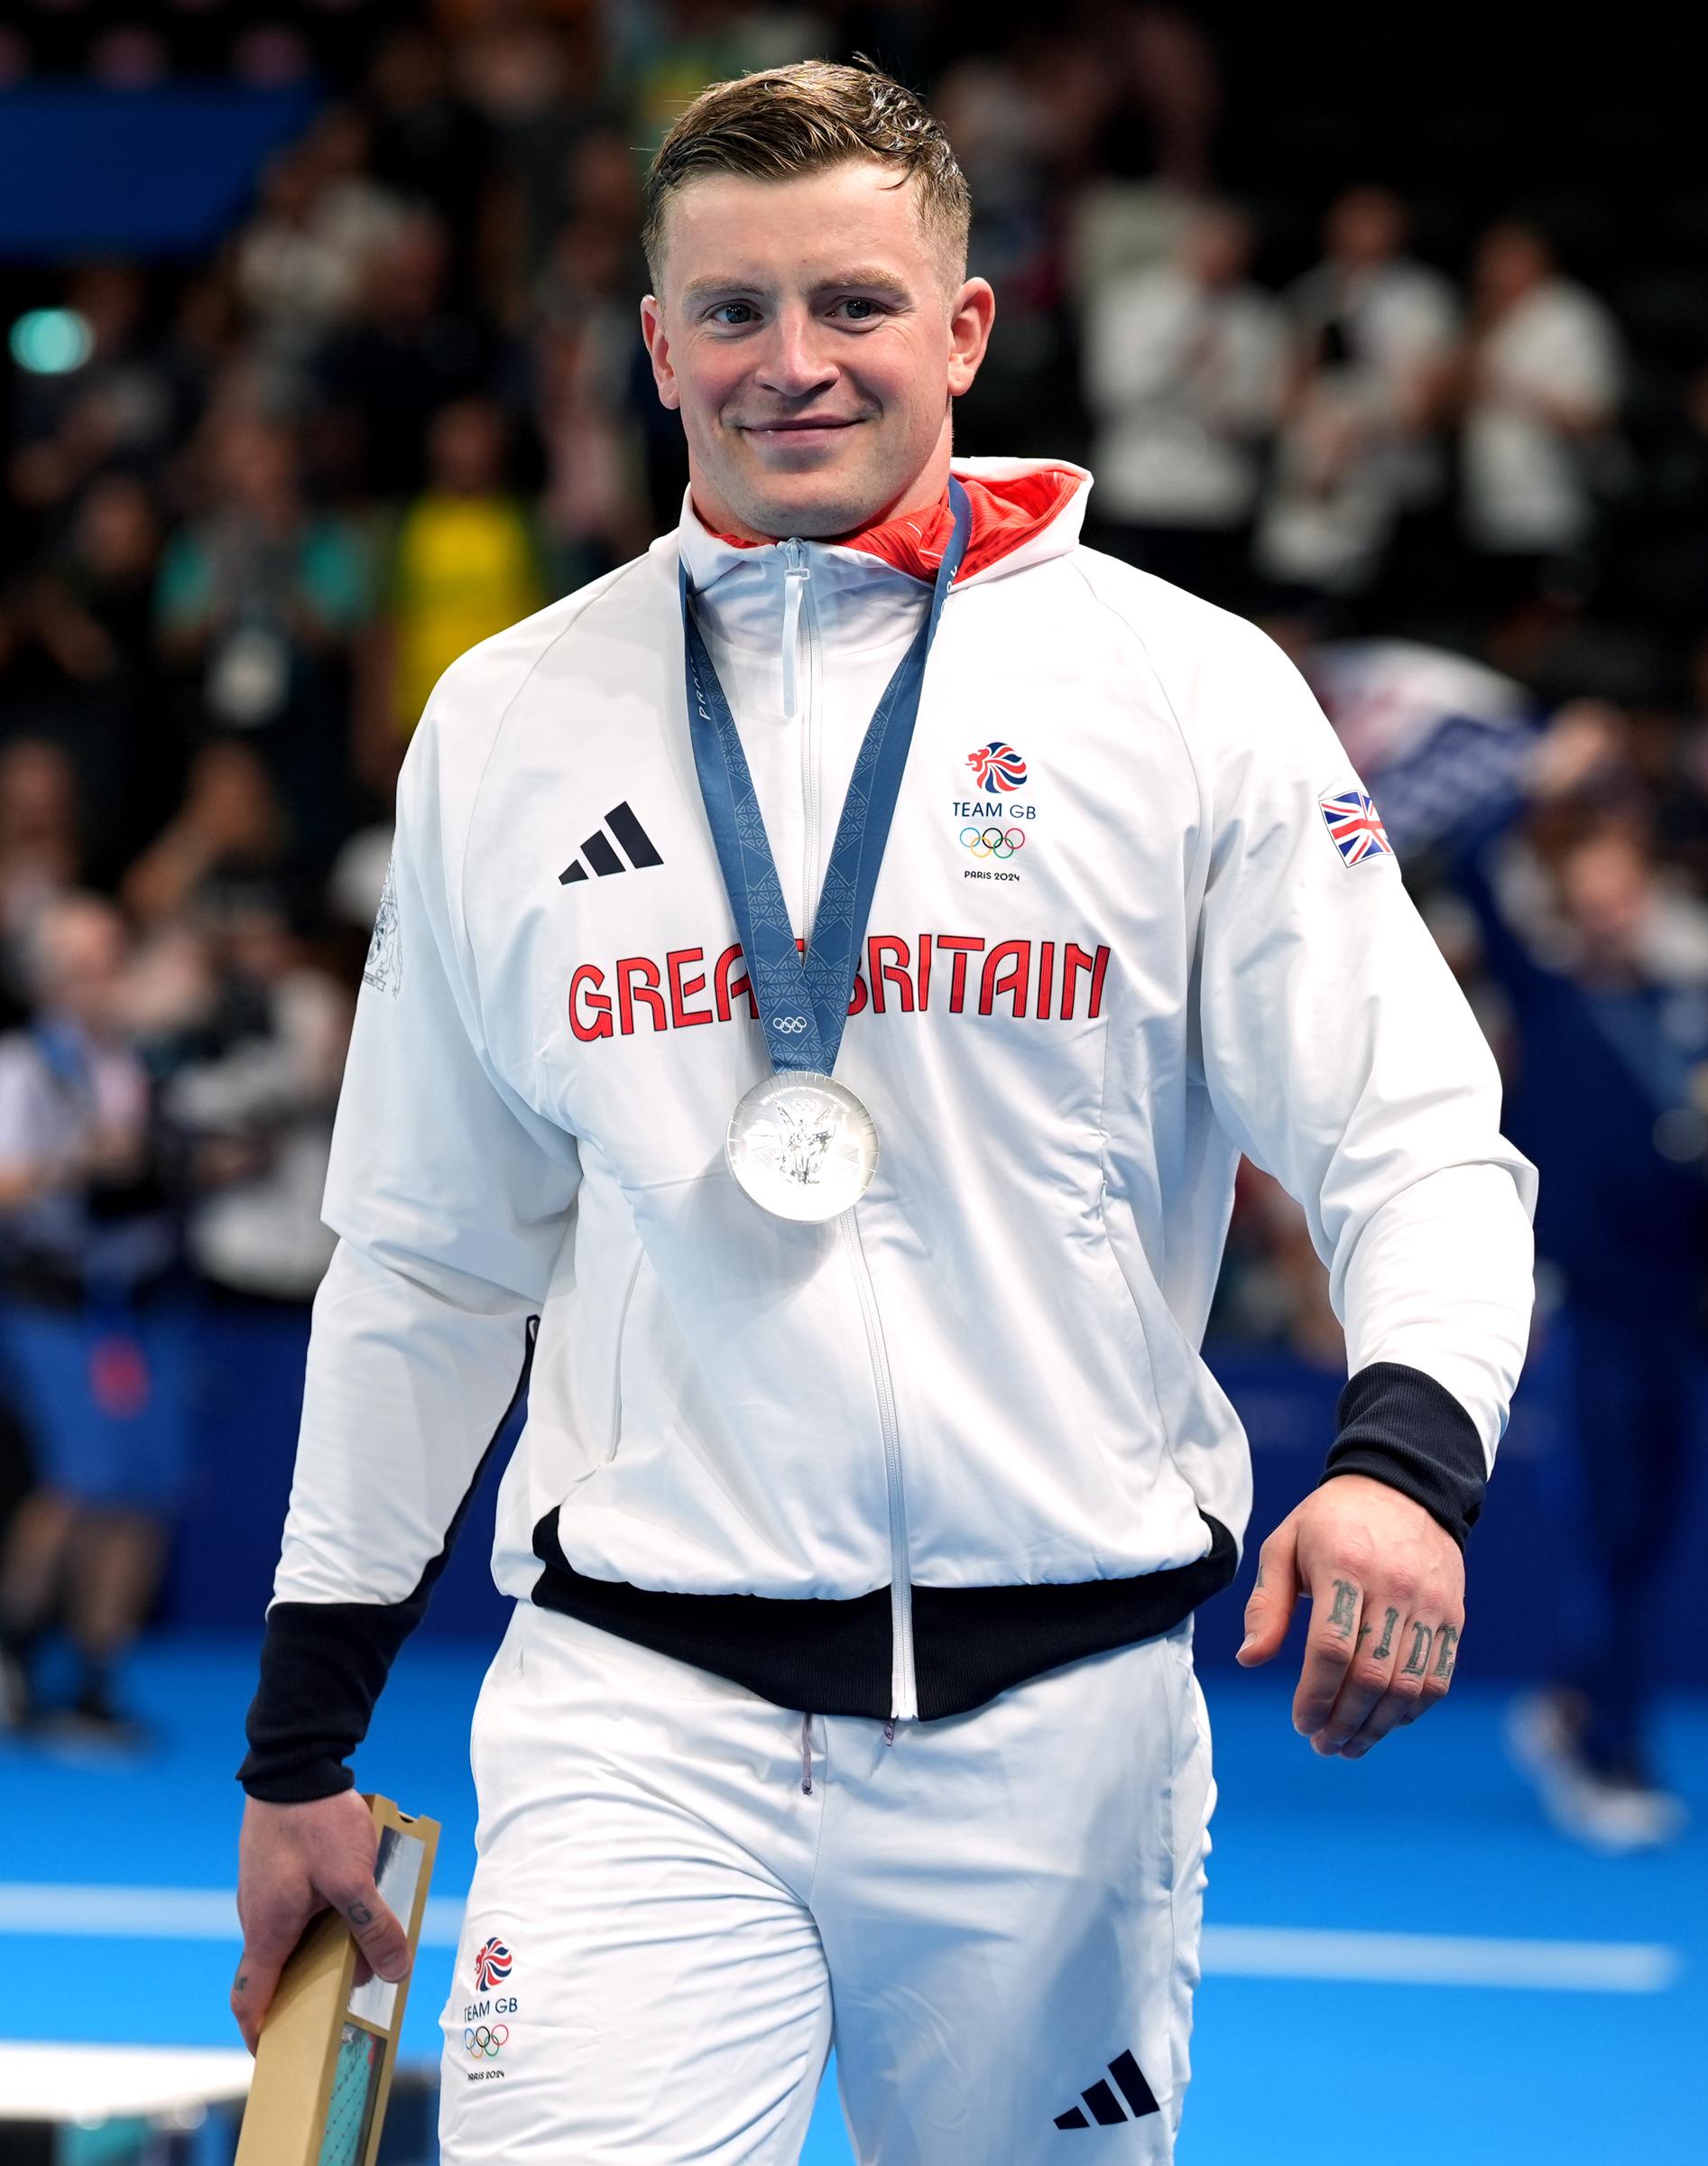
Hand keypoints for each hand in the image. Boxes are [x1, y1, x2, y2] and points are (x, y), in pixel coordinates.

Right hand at [232, 1792, 410, 2053]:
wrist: (294, 1762)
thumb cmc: (315, 1822)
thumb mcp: (354, 1879)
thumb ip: (373, 1928)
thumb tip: (394, 1972)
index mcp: (267, 1930)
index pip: (251, 2001)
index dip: (260, 2035)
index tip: (276, 2057)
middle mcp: (258, 1914)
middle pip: (279, 1969)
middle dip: (310, 1989)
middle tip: (346, 2000)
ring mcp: (265, 1888)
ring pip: (295, 1933)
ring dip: (324, 1945)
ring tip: (366, 1946)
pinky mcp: (277, 1866)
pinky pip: (299, 1904)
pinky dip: (323, 1913)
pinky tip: (357, 1899)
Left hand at [1235, 1474, 1464, 1758]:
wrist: (1403, 1487)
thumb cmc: (1332, 1521)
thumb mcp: (1284, 1544)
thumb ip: (1266, 1604)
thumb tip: (1249, 1659)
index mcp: (1345, 1566)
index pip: (1332, 1649)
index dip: (1315, 1695)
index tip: (1299, 1722)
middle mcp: (1394, 1587)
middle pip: (1372, 1676)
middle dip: (1344, 1722)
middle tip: (1321, 1744)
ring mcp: (1430, 1604)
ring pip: (1408, 1686)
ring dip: (1377, 1727)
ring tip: (1348, 1745)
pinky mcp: (1452, 1616)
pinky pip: (1438, 1677)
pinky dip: (1412, 1710)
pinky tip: (1385, 1722)